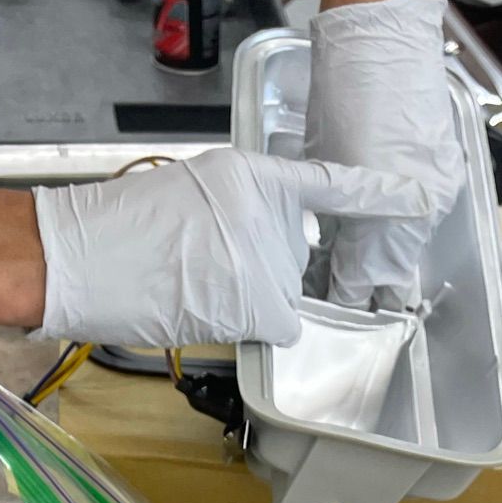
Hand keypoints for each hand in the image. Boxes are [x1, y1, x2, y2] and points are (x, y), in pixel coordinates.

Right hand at [32, 148, 428, 348]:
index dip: (376, 194)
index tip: (416, 198)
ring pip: (281, 297)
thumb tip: (258, 241)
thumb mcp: (195, 193)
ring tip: (194, 283)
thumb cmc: (124, 231)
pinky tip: (205, 305)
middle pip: (293, 261)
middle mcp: (270, 216)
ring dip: (247, 300)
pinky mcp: (260, 306)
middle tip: (205, 264)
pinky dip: (249, 326)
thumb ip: (241, 210)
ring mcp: (266, 261)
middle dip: (260, 271)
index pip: (329, 186)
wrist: (84, 257)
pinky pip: (276, 326)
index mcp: (254, 176)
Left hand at [305, 0, 461, 310]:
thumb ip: (332, 219)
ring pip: (412, 245)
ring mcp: (437, 198)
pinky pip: (427, 212)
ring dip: (390, 246)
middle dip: (372, 278)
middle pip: (394, 274)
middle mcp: (416, 222)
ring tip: (367, 235)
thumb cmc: (346, 97)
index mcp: (381, 227)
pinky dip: (407, 214)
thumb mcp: (324, 170)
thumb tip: (335, 246)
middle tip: (349, 272)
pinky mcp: (450, 176)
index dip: (344, 292)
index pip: (361, 285)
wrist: (384, 43)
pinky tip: (389, 200)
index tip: (333, 293)